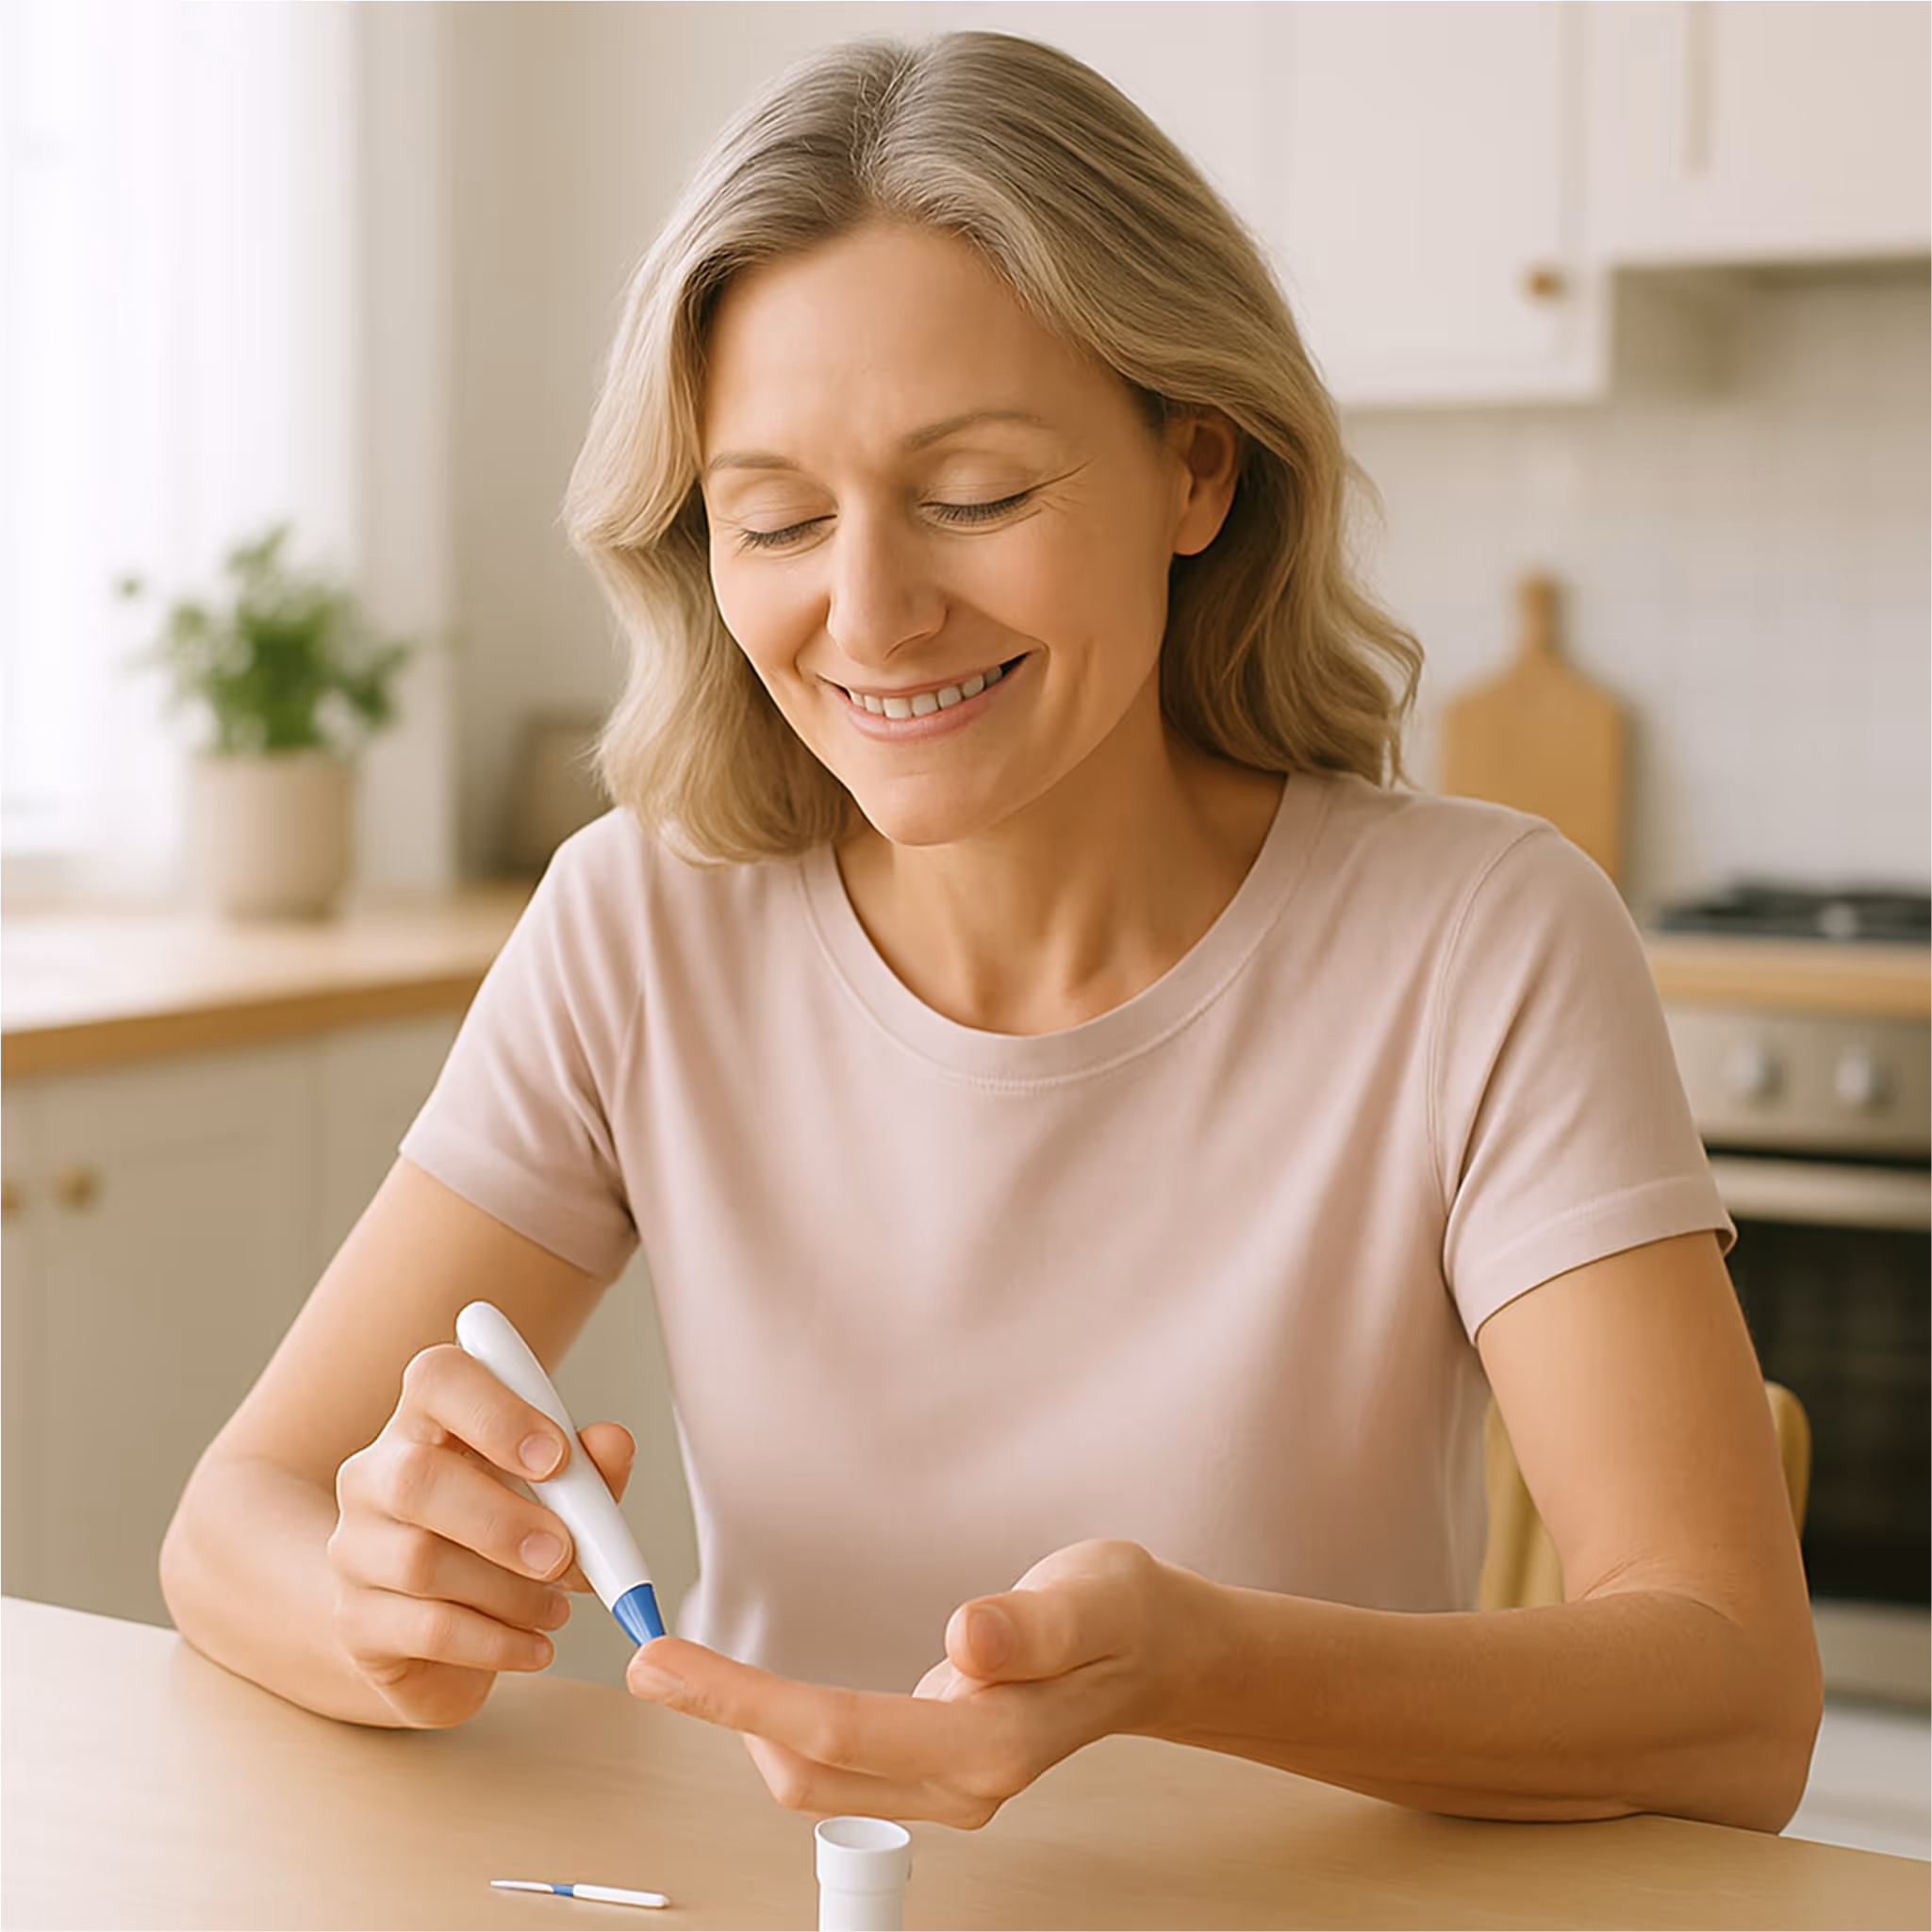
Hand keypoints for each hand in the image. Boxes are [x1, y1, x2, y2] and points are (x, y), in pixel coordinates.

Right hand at [326, 1342, 634, 1727]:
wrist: (434, 1632)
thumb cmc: (505, 1539)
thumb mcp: (559, 1497)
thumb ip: (591, 1468)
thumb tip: (612, 1443)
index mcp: (428, 1420)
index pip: (438, 1378)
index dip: (497, 1411)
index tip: (556, 1458)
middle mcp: (375, 1474)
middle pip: (416, 1478)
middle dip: (503, 1520)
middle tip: (564, 1553)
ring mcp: (354, 1548)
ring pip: (420, 1562)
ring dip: (510, 1590)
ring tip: (557, 1606)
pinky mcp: (354, 1621)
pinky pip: (425, 1629)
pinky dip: (496, 1642)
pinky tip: (535, 1646)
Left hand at [625, 1539, 1199, 1826]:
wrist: (1157, 1651)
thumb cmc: (1124, 1614)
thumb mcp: (1095, 1596)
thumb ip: (1033, 1625)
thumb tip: (965, 1640)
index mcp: (993, 1742)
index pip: (841, 1731)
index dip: (744, 1702)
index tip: (669, 1667)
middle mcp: (964, 1780)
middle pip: (813, 1769)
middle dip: (723, 1718)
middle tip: (650, 1659)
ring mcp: (949, 1783)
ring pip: (818, 1779)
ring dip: (747, 1729)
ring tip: (685, 1670)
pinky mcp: (938, 1766)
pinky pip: (840, 1764)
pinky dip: (783, 1731)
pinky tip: (756, 1694)